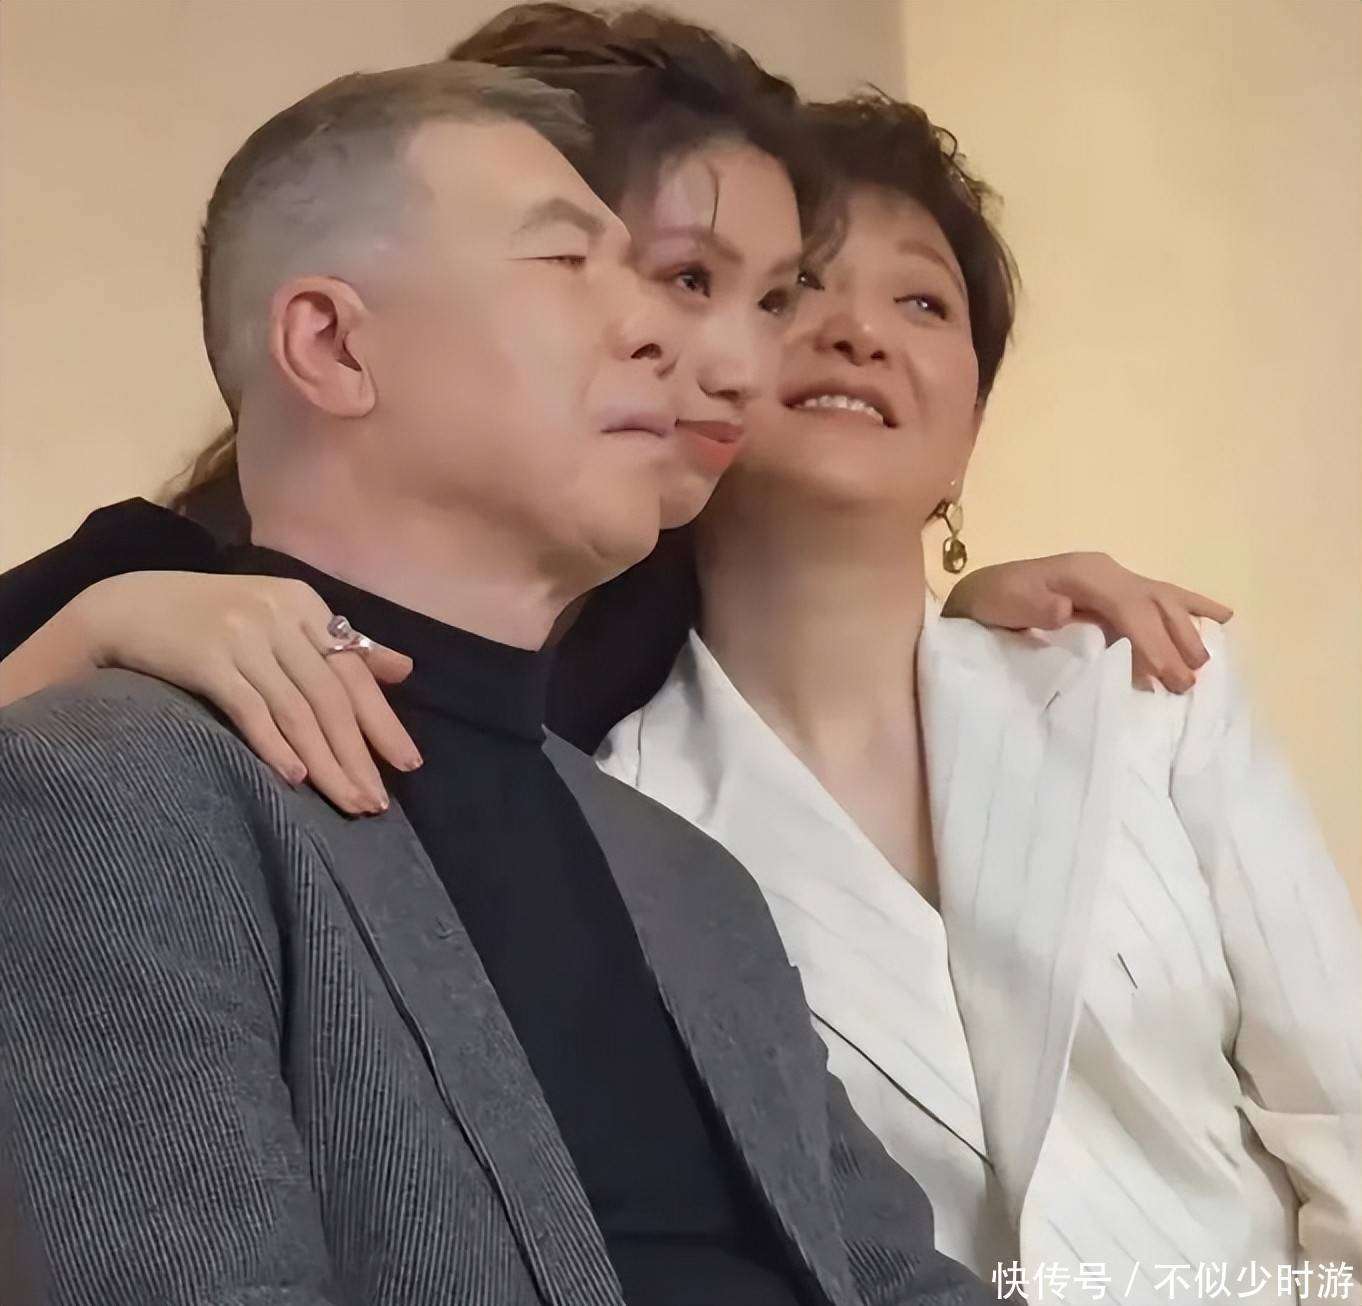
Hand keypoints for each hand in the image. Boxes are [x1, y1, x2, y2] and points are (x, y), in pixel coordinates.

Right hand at [58, 571, 418, 812]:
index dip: (383, 722)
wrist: (127, 607)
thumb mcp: (281, 617)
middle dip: (359, 754)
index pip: (354, 673)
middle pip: (330, 697)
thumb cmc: (214, 618)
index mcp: (305, 605)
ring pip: (296, 711)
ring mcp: (242, 637)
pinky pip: (250, 710)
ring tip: (348, 802)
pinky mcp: (205, 660)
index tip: (408, 764)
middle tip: (377, 802)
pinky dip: (275, 746)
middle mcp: (279, 616)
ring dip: (326, 763)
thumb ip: (340, 644)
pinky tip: (296, 779)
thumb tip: (405, 670)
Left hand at [942, 552, 1232, 692]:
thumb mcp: (1006, 604)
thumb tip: (1065, 610)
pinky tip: (1221, 617)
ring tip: (1204, 663)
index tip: (1168, 676)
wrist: (982, 592)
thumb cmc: (995, 602)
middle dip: (1176, 641)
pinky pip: (1158, 597)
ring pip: (1163, 599)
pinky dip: (1190, 606)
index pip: (1130, 607)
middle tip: (1190, 681)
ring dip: (1187, 629)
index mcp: (1086, 573)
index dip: (1152, 641)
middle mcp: (1106, 571)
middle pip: (1154, 603)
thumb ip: (1036, 607)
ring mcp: (1113, 577)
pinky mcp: (1113, 590)